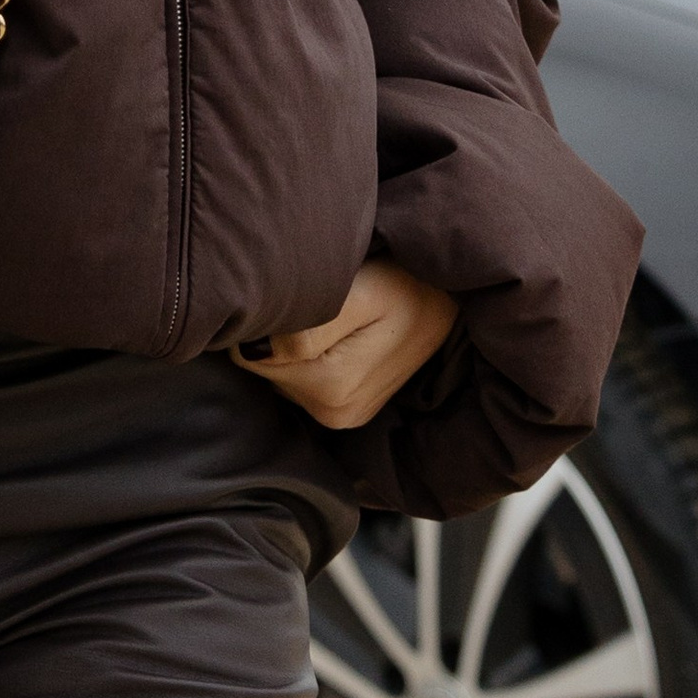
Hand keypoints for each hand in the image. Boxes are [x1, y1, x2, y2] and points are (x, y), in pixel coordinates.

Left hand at [238, 259, 458, 429]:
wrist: (446, 293)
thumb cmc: (401, 281)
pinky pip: (299, 381)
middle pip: (266, 369)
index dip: (266, 320)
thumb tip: (251, 350)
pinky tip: (333, 334)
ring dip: (292, 345)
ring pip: (281, 375)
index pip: (252, 355)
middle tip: (319, 300)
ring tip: (330, 315)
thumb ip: (305, 328)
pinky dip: (305, 357)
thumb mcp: (358, 294)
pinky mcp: (347, 409)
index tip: (298, 295)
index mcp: (332, 390)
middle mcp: (335, 414)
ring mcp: (343, 416)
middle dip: (279, 334)